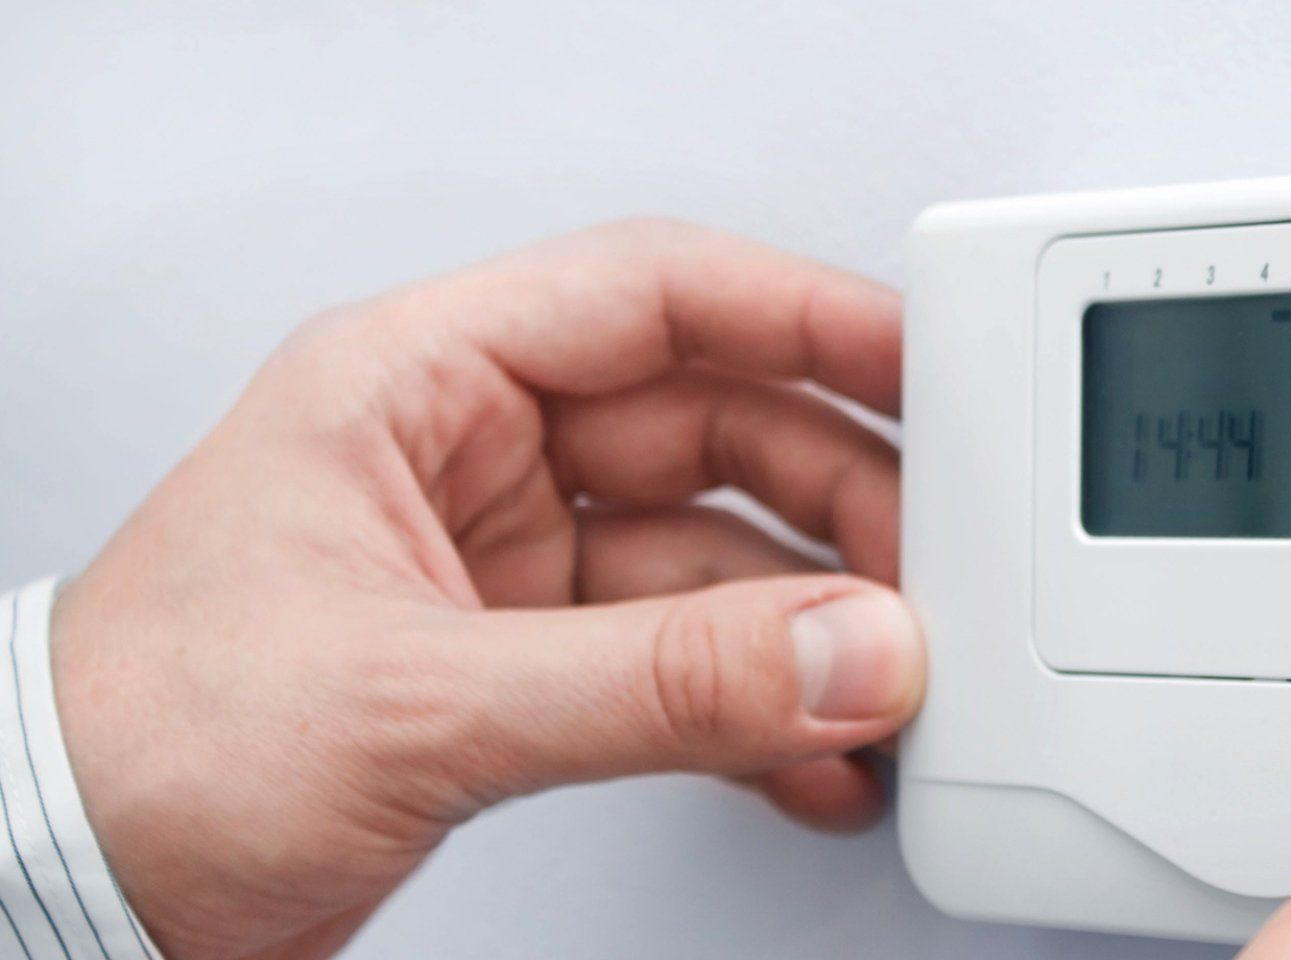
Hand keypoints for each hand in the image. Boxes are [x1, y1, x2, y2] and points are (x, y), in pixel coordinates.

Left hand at [51, 221, 925, 958]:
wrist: (66, 888)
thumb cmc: (143, 742)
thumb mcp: (422, 698)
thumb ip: (658, 686)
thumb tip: (845, 653)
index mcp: (421, 384)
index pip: (654, 298)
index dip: (802, 315)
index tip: (920, 361)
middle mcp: (473, 458)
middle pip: (714, 428)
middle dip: (832, 504)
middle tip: (918, 577)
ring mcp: (508, 567)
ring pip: (714, 557)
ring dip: (806, 625)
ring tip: (883, 683)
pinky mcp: (526, 671)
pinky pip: (682, 665)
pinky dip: (757, 714)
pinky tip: (811, 761)